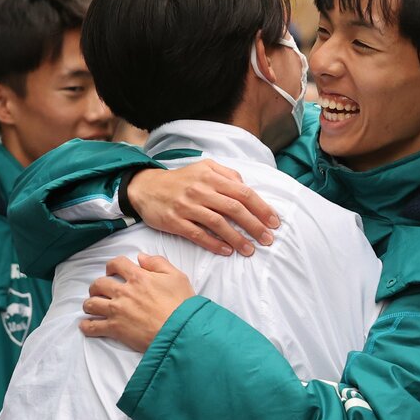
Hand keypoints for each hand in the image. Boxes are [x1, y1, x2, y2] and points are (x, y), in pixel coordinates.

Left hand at [80, 254, 193, 351]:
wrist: (181, 331)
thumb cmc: (182, 305)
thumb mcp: (177, 277)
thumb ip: (158, 263)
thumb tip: (141, 257)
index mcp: (138, 277)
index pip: (116, 264)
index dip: (112, 266)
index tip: (112, 271)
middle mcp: (124, 292)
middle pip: (99, 283)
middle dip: (97, 286)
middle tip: (101, 290)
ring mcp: (117, 311)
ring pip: (91, 303)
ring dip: (90, 304)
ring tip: (94, 306)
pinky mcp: (115, 329)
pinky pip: (93, 327)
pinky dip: (87, 326)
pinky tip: (86, 325)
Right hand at [128, 161, 279, 256]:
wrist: (146, 187)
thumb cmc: (181, 180)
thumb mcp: (204, 168)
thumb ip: (227, 175)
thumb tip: (247, 188)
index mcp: (211, 176)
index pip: (243, 192)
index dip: (261, 208)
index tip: (274, 222)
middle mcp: (200, 190)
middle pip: (234, 208)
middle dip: (254, 225)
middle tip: (267, 239)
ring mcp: (187, 206)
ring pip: (218, 223)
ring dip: (237, 238)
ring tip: (250, 250)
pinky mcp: (174, 221)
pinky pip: (198, 234)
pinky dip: (214, 243)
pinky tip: (226, 251)